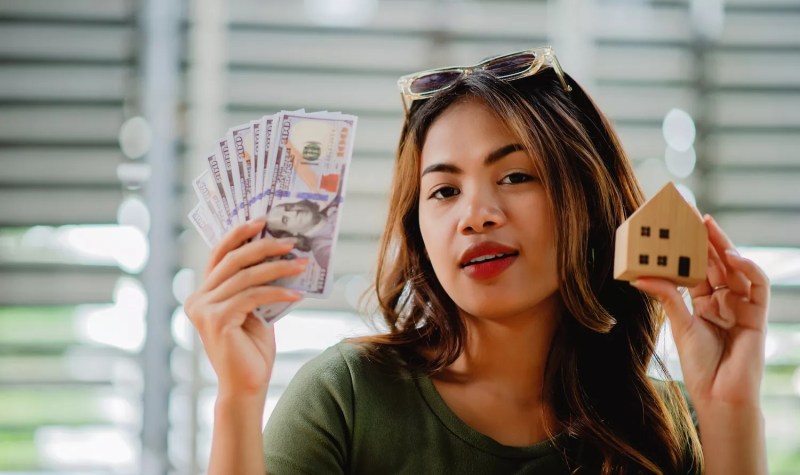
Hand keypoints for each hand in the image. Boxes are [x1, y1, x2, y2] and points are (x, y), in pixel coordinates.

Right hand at [185, 219, 306, 397]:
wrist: (247, 385)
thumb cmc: (252, 348)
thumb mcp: (255, 309)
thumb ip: (256, 285)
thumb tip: (279, 254)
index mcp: (203, 294)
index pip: (219, 255)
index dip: (238, 235)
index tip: (261, 221)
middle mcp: (197, 299)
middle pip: (231, 261)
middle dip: (262, 246)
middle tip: (290, 241)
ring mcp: (203, 310)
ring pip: (244, 277)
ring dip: (277, 268)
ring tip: (301, 263)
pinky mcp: (216, 320)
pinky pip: (252, 296)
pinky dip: (277, 292)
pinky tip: (297, 293)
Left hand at [630, 214, 769, 405]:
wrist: (719, 396)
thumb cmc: (699, 365)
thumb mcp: (679, 325)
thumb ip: (667, 298)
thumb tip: (639, 276)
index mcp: (704, 302)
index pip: (699, 267)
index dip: (690, 246)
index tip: (676, 225)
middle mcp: (725, 301)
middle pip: (717, 262)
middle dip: (706, 238)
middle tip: (691, 214)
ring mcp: (742, 306)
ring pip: (737, 268)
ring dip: (724, 245)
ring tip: (708, 226)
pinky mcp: (757, 315)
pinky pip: (758, 285)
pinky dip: (747, 268)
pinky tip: (731, 256)